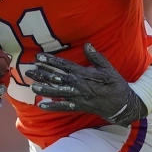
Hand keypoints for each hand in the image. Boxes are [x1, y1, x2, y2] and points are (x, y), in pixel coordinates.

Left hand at [27, 42, 147, 126]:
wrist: (123, 104)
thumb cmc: (115, 84)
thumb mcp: (108, 67)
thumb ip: (96, 56)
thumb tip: (87, 44)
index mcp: (84, 74)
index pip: (64, 66)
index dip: (50, 62)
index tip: (39, 58)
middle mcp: (78, 85)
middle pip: (57, 78)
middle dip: (42, 74)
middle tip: (29, 70)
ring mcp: (78, 97)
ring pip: (57, 92)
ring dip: (44, 89)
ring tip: (32, 86)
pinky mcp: (79, 106)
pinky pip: (63, 107)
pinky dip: (52, 106)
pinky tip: (41, 106)